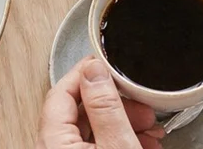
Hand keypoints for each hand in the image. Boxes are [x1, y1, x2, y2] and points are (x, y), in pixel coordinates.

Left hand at [38, 57, 163, 148]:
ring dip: (123, 123)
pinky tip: (142, 141)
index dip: (86, 74)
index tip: (107, 64)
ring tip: (149, 128)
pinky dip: (118, 140)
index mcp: (53, 141)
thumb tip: (94, 71)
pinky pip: (97, 145)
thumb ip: (105, 108)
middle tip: (141, 105)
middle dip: (115, 104)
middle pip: (79, 112)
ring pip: (92, 130)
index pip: (60, 92)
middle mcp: (54, 148)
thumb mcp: (117, 145)